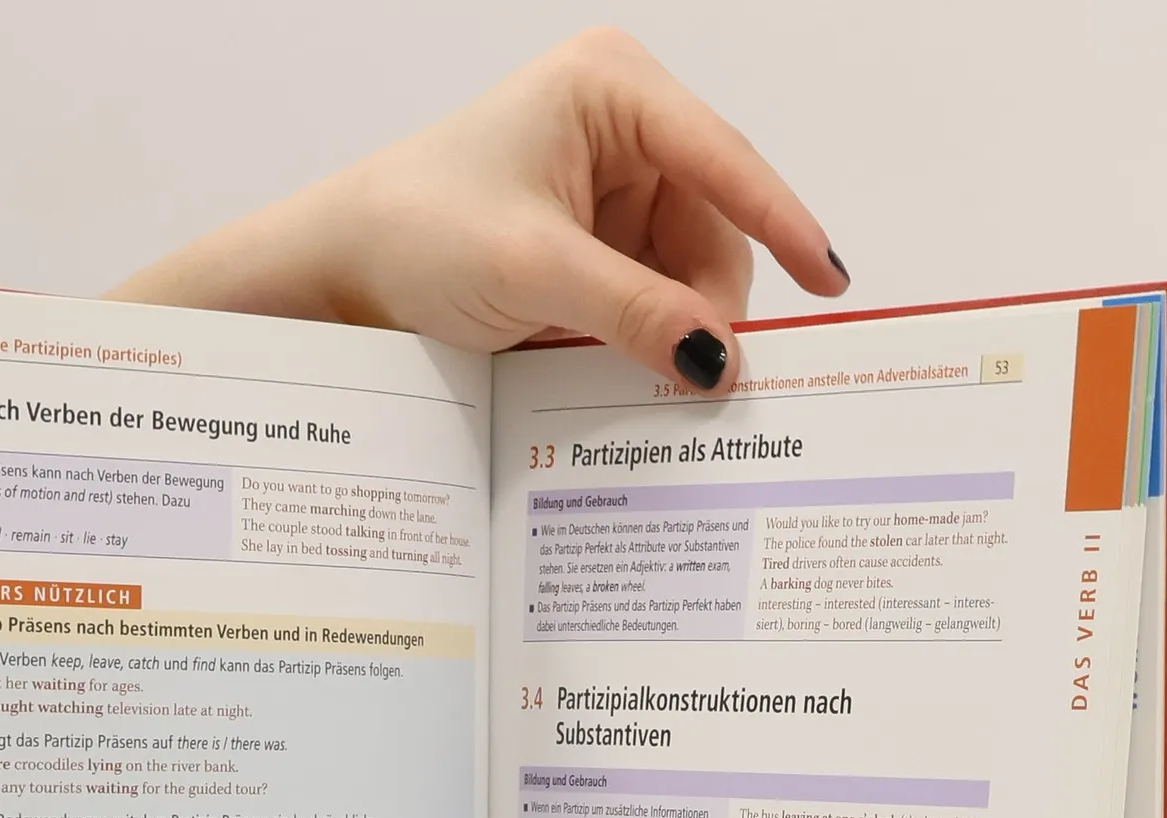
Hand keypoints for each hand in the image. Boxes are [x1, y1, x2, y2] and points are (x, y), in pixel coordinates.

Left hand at [108, 27, 846, 392]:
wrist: (336, 275)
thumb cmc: (414, 233)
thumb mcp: (533, 273)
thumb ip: (634, 314)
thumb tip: (719, 361)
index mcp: (614, 90)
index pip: (727, 160)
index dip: (784, 225)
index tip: (830, 284)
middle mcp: (622, 129)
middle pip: (713, 231)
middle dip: (700, 306)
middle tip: (681, 378)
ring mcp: (608, 189)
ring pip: (685, 277)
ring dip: (664, 332)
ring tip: (610, 367)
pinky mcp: (593, 246)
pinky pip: (649, 300)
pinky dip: (639, 340)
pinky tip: (609, 366)